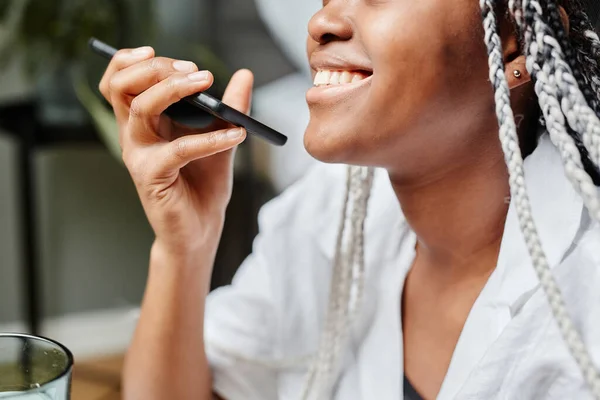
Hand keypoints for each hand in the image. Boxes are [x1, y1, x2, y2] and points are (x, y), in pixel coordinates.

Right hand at [99, 46, 252, 252]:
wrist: (201, 230)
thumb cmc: (203, 185)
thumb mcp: (221, 138)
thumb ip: (230, 108)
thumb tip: (244, 74)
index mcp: (144, 123)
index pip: (121, 80)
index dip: (137, 61)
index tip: (175, 58)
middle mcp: (135, 136)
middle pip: (122, 86)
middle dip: (156, 68)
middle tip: (195, 71)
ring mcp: (139, 156)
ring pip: (140, 109)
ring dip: (173, 89)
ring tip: (208, 84)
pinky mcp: (152, 177)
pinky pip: (178, 149)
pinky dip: (209, 139)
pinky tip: (237, 135)